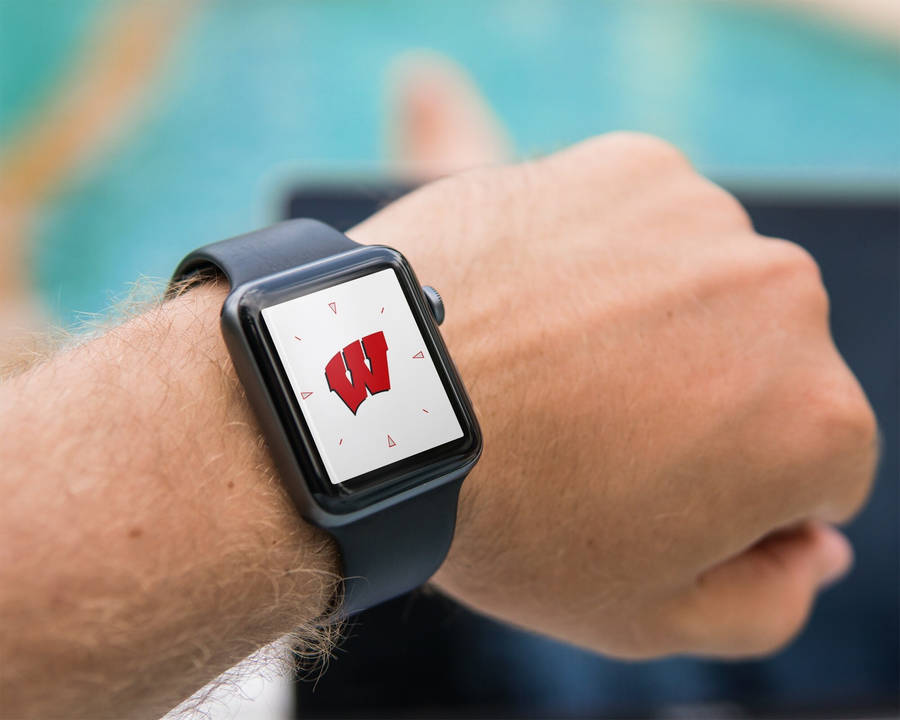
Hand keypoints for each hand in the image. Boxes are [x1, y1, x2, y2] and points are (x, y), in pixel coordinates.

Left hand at [349, 133, 877, 658]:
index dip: (730, 493)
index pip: (814, 468)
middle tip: (590, 430)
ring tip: (554, 365)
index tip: (645, 490)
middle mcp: (790, 302)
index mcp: (815, 423)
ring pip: (709, 290)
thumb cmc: (508, 519)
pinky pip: (647, 226)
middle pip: (769, 369)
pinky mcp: (635, 166)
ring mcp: (710, 221)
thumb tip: (817, 546)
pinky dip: (609, 260)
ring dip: (655, 325)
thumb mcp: (645, 615)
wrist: (376, 396)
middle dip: (704, 404)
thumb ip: (767, 599)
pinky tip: (541, 300)